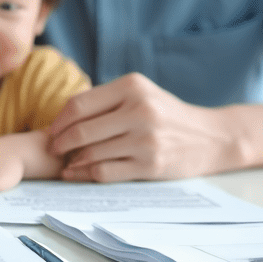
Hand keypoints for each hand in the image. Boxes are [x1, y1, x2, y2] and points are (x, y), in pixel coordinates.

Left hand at [47, 73, 243, 181]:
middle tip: (52, 149)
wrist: (211, 136)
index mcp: (132, 87)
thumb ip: (106, 101)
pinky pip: (106, 172)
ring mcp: (145, 139)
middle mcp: (139, 110)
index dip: (59, 121)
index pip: (79, 104)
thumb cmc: (167, 114)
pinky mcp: (150, 165)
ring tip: (65, 163)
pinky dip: (86, 174)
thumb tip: (62, 120)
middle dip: (59, 143)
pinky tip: (78, 174)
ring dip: (72, 161)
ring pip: (91, 153)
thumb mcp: (141, 94)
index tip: (51, 131)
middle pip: (81, 131)